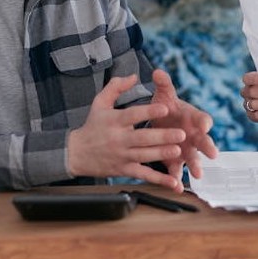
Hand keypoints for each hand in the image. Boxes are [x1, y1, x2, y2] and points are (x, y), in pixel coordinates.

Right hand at [67, 73, 191, 191]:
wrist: (76, 153)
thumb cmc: (92, 126)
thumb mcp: (99, 102)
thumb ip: (116, 87)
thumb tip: (134, 76)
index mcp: (114, 121)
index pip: (133, 115)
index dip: (149, 112)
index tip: (165, 108)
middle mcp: (118, 139)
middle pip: (142, 138)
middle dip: (162, 136)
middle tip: (181, 133)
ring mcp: (122, 156)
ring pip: (144, 156)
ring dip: (162, 154)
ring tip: (178, 150)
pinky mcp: (124, 170)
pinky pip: (143, 175)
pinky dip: (159, 180)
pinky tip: (173, 182)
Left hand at [148, 68, 217, 188]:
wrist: (160, 122)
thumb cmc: (166, 107)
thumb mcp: (164, 95)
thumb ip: (163, 84)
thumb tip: (158, 72)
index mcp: (193, 117)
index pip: (203, 118)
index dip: (204, 121)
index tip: (204, 124)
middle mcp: (194, 134)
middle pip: (204, 140)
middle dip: (208, 146)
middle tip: (212, 153)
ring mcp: (187, 149)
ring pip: (194, 158)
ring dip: (196, 165)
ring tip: (198, 175)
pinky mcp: (176, 161)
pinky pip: (178, 170)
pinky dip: (178, 179)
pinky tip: (177, 187)